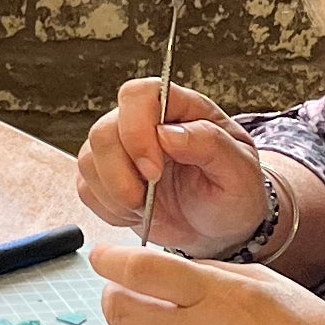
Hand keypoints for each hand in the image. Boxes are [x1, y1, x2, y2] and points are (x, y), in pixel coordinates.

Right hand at [74, 80, 269, 257]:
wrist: (221, 229)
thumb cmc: (233, 194)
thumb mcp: (239, 172)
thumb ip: (210, 144)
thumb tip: (168, 132)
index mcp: (179, 108)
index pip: (138, 95)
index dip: (135, 131)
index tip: (152, 170)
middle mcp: (144, 123)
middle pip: (103, 131)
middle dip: (120, 174)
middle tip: (147, 200)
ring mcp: (120, 149)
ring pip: (88, 161)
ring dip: (115, 195)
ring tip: (148, 208)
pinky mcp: (105, 177)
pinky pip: (86, 188)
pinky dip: (109, 209)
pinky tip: (137, 213)